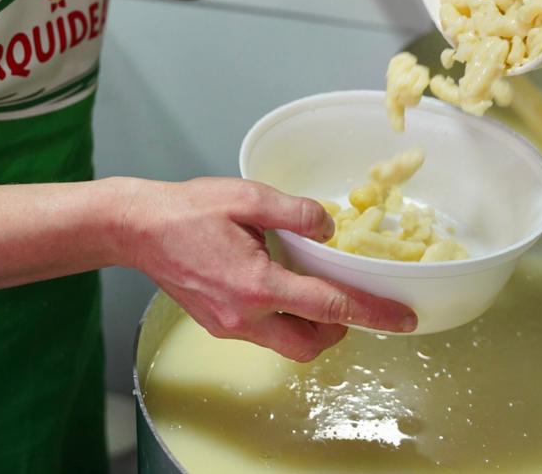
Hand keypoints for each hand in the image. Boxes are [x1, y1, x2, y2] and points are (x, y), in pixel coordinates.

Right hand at [119, 177, 417, 361]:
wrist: (137, 229)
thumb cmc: (187, 210)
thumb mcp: (247, 197)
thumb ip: (295, 212)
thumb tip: (329, 228)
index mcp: (258, 284)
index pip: (330, 307)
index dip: (373, 313)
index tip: (403, 318)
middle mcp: (245, 315)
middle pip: (311, 344)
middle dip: (341, 331)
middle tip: (354, 304)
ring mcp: (230, 325)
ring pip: (287, 345)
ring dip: (311, 329)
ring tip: (318, 296)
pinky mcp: (218, 324)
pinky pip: (263, 334)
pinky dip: (283, 319)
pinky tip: (280, 289)